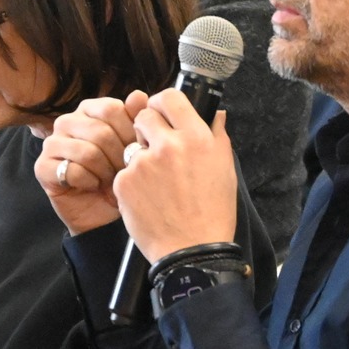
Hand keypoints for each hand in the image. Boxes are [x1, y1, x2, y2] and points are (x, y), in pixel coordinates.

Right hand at [38, 93, 147, 234]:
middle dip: (120, 157)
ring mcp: (52, 143)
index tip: (138, 151)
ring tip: (110, 179)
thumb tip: (139, 95)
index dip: (130, 132)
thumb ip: (136, 118)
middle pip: (101, 132)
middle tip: (125, 171)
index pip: (112, 109)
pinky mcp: (42, 167)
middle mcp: (67, 121)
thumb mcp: (134, 145)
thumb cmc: (119, 174)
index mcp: (89, 109)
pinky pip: (74, 172)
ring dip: (106, 172)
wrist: (103, 210)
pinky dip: (90, 183)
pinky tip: (93, 186)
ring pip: (88, 153)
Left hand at [113, 89, 238, 260]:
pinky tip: (148, 199)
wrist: (192, 251)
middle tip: (156, 148)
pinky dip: (132, 182)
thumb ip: (217, 136)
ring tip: (157, 184)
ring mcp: (143, 163)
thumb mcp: (224, 170)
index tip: (162, 114)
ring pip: (132, 146)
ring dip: (141, 158)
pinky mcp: (125, 182)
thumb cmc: (212, 212)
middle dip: (147, 128)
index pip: (169, 97)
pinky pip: (124, 172)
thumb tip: (216, 113)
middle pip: (144, 116)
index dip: (162, 104)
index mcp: (197, 138)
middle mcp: (169, 145)